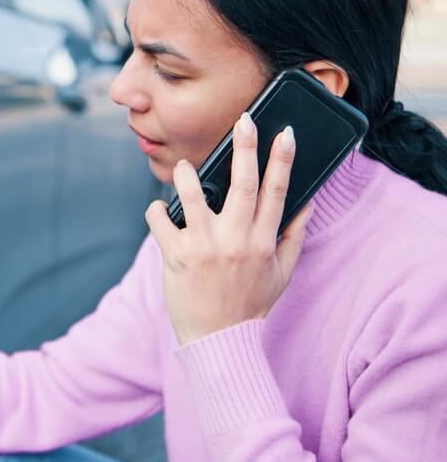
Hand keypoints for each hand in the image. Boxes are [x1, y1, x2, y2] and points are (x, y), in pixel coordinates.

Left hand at [144, 113, 313, 345]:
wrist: (219, 340)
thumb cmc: (250, 304)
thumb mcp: (282, 272)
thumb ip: (293, 236)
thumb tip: (305, 203)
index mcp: (264, 241)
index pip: (277, 192)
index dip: (282, 160)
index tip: (284, 133)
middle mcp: (236, 240)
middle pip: (243, 184)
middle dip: (245, 148)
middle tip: (244, 121)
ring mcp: (205, 247)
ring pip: (195, 196)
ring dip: (187, 176)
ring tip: (183, 167)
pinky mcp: (176, 256)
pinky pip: (161, 221)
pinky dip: (156, 210)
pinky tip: (159, 210)